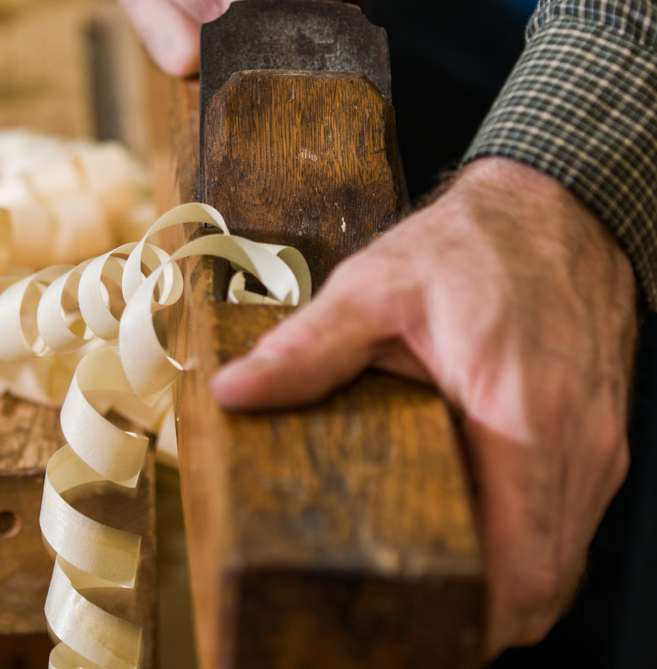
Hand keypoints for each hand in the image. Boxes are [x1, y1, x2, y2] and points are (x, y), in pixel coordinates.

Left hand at [212, 158, 637, 657]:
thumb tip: (235, 392)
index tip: (419, 627)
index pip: (526, 569)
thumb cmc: (469, 245)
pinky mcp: (598, 432)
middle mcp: (577, 444)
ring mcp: (598, 442)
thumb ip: (308, 348)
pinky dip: (529, 539)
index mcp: (521, 417)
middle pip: (548, 579)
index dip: (478, 620)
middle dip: (484, 612)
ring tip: (434, 574)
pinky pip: (570, 514)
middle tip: (408, 607)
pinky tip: (475, 520)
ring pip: (564, 553)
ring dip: (509, 579)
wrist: (553, 207)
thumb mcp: (375, 287)